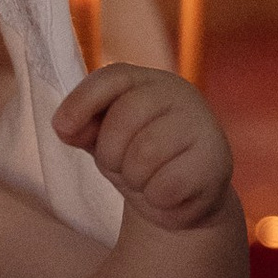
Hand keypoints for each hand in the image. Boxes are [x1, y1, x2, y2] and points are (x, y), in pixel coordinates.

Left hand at [54, 63, 235, 228]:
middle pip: (124, 118)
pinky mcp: (215, 163)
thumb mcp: (106, 139)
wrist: (184, 200)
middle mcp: (180, 94)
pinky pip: (165, 186)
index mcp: (149, 82)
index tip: (62, 129)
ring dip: (134, 179)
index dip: (82, 101)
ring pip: (144, 154)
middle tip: (121, 168)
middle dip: (110, 153)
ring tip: (146, 180)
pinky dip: (156, 199)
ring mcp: (202, 126)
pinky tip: (168, 195)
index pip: (112, 77)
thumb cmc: (139, 161)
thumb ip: (84, 126)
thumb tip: (65, 126)